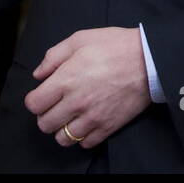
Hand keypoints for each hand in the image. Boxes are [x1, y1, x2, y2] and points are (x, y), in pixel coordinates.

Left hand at [24, 27, 150, 149]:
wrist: (149, 60)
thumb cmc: (114, 45)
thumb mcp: (80, 39)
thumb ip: (53, 56)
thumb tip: (38, 74)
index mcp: (66, 79)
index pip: (34, 104)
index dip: (34, 99)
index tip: (42, 94)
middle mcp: (76, 102)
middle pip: (45, 124)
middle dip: (45, 115)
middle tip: (54, 105)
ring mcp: (93, 117)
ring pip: (63, 138)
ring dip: (61, 129)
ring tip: (69, 116)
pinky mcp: (108, 126)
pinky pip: (85, 143)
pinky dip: (82, 136)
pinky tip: (85, 122)